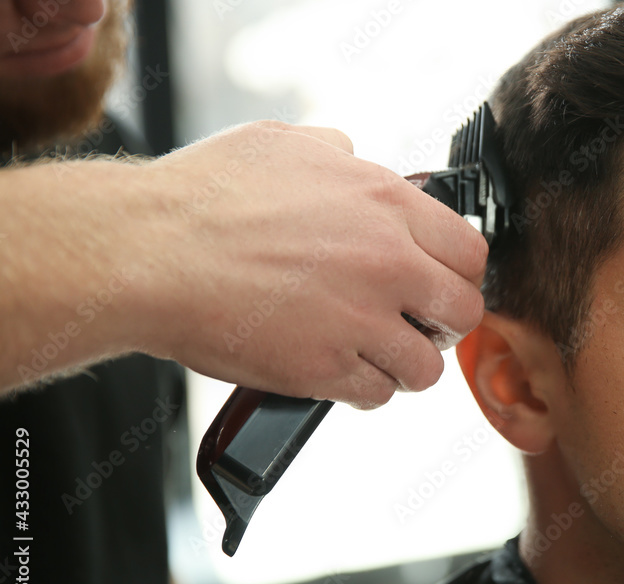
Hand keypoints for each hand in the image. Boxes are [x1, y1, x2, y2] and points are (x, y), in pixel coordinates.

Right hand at [134, 121, 486, 407]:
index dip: (457, 272)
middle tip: (415, 322)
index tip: (439, 282)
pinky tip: (338, 370)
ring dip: (406, 363)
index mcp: (386, 203)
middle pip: (463, 311)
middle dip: (443, 321)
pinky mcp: (325, 368)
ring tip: (377, 354)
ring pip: (427, 366)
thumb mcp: (285, 145)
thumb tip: (358, 159)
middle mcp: (387, 262)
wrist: (147, 251)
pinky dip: (362, 388)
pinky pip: (377, 394)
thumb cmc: (205, 195)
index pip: (470, 250)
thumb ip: (340, 153)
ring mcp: (360, 320)